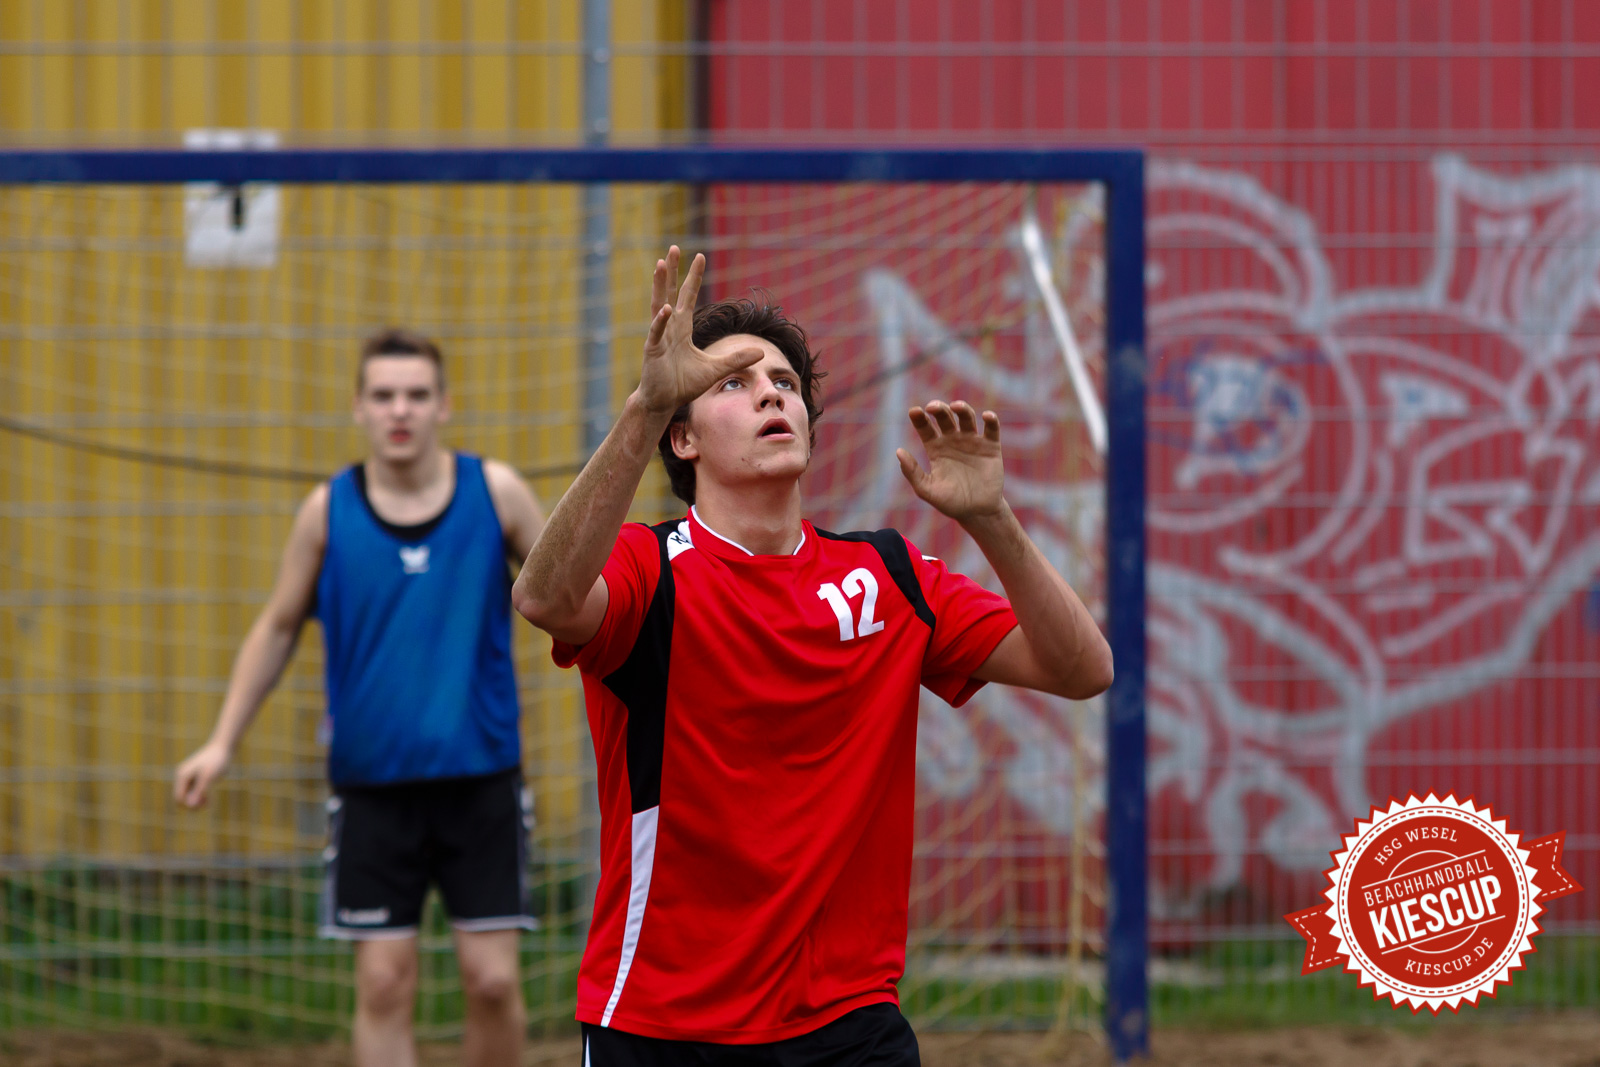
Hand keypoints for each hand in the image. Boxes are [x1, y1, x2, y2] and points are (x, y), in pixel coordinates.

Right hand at [174, 739, 230, 808]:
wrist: (224, 747)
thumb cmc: (216, 761)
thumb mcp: (209, 777)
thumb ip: (199, 791)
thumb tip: (190, 806)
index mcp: (182, 776)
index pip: (178, 798)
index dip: (188, 805)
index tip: (202, 805)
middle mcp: (182, 776)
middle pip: (182, 798)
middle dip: (192, 804)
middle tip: (206, 804)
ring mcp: (189, 777)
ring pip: (188, 796)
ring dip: (196, 802)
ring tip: (208, 803)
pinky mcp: (196, 777)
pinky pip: (194, 792)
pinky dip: (200, 797)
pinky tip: (208, 800)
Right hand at [635, 246, 760, 415]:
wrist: (664, 401)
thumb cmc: (684, 384)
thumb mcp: (716, 369)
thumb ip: (737, 358)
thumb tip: (762, 351)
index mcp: (682, 328)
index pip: (688, 296)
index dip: (693, 277)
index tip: (700, 256)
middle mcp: (669, 327)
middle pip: (671, 292)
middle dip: (673, 271)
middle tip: (674, 248)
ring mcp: (659, 337)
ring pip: (659, 305)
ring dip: (660, 285)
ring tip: (661, 264)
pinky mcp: (653, 350)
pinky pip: (657, 332)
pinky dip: (661, 321)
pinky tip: (667, 309)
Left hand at [897, 400, 1005, 521]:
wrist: (978, 513)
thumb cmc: (950, 503)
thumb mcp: (927, 490)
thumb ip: (912, 473)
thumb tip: (898, 451)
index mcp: (936, 449)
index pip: (925, 428)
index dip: (919, 418)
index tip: (914, 411)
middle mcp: (953, 441)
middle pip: (944, 417)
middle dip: (938, 409)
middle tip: (933, 407)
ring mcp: (972, 442)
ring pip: (966, 417)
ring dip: (962, 408)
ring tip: (956, 406)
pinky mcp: (991, 447)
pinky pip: (992, 429)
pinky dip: (991, 419)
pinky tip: (986, 416)